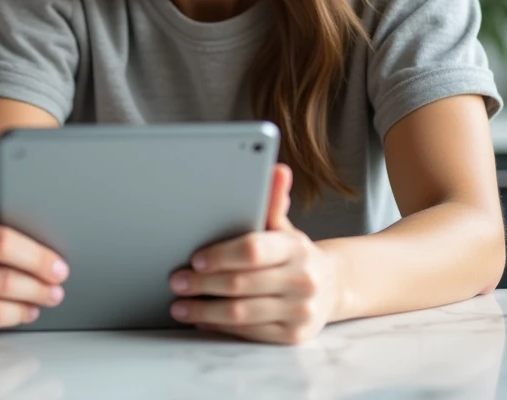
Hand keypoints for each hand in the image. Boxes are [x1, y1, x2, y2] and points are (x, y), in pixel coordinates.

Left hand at [168, 164, 342, 343]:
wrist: (331, 287)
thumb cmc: (293, 254)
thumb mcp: (283, 227)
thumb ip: (272, 202)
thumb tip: (276, 169)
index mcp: (296, 248)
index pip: (252, 250)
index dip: (220, 255)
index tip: (194, 259)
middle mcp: (303, 280)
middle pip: (241, 283)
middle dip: (202, 283)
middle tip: (176, 281)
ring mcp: (300, 311)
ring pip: (241, 313)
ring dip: (204, 311)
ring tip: (179, 305)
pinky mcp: (293, 336)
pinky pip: (249, 333)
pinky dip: (220, 327)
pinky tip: (202, 320)